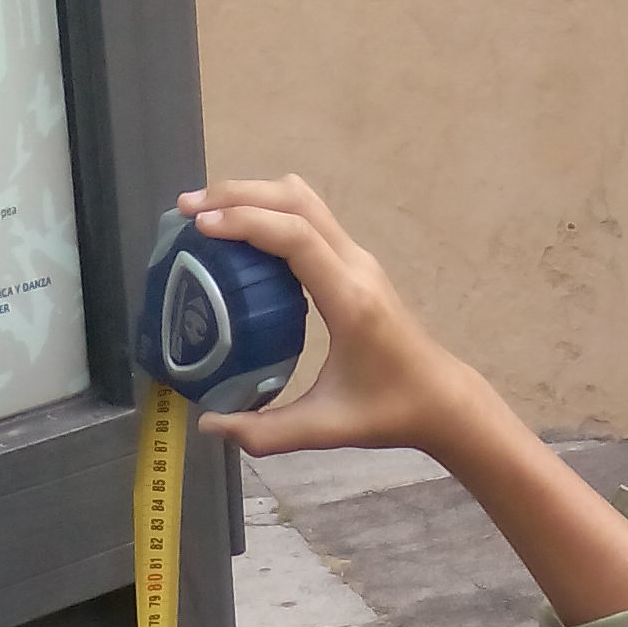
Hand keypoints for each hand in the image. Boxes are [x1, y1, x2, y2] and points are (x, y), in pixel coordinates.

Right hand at [176, 176, 490, 463]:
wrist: (439, 398)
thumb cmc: (387, 413)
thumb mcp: (324, 429)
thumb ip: (265, 432)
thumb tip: (209, 426)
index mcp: (349, 300)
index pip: (296, 237)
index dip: (247, 222)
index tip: (201, 227)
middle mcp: (355, 266)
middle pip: (296, 200)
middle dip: (239, 195)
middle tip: (188, 209)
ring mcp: (357, 259)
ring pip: (304, 200)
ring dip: (254, 195)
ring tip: (206, 212)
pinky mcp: (354, 262)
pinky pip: (309, 218)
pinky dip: (270, 210)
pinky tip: (239, 231)